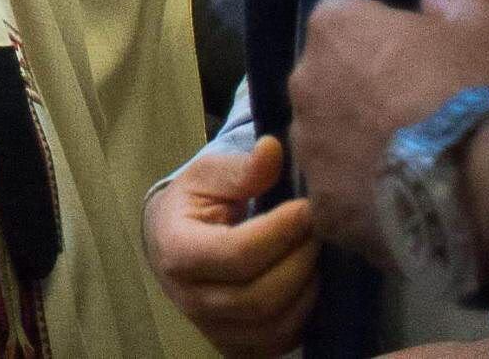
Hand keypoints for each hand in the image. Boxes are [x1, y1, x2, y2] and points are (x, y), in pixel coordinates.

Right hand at [143, 134, 318, 356]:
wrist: (170, 243)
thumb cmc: (194, 203)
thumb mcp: (208, 176)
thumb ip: (242, 168)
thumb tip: (273, 149)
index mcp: (177, 251)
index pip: (236, 254)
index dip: (280, 232)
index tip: (307, 208)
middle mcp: (190, 299)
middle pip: (259, 297)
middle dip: (299, 262)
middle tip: (318, 231)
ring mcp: (212, 329)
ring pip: (273, 325)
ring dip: (306, 289)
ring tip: (314, 253)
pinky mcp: (235, 347)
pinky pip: (278, 342)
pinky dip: (302, 314)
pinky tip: (306, 281)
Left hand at [287, 0, 488, 257]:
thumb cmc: (481, 88)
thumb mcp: (486, 22)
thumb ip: (450, 4)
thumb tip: (430, 1)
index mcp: (334, 27)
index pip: (348, 24)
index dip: (387, 44)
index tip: (422, 67)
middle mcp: (304, 82)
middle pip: (330, 84)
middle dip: (363, 96)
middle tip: (417, 121)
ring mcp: (308, 149)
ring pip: (330, 143)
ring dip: (359, 149)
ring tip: (415, 170)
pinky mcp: (322, 206)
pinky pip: (341, 196)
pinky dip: (366, 200)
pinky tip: (406, 208)